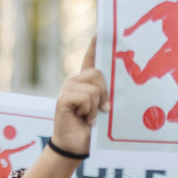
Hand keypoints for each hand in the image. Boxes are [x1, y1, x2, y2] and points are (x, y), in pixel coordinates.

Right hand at [51, 38, 107, 156]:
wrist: (76, 147)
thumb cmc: (91, 131)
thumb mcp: (104, 111)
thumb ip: (107, 97)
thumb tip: (115, 93)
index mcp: (86, 83)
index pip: (90, 59)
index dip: (94, 46)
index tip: (100, 31)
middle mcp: (75, 82)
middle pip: (98, 73)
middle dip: (104, 94)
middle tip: (102, 110)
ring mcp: (68, 88)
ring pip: (94, 88)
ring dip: (96, 107)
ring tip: (89, 117)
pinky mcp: (63, 98)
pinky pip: (85, 98)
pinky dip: (88, 111)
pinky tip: (83, 118)